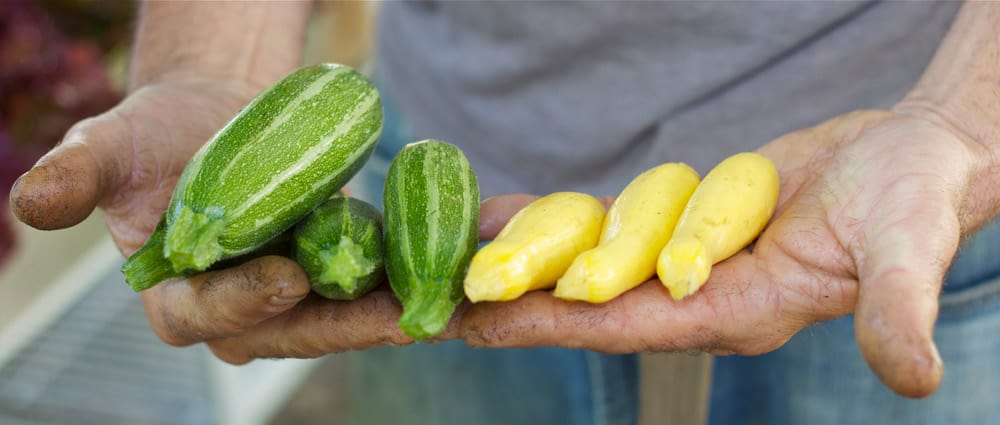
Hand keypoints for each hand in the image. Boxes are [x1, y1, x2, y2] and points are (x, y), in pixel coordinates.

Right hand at [10, 76, 412, 362]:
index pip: (211, 315)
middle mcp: (242, 315)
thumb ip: (77, 179)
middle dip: (350, 323)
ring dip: (401, 308)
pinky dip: (416, 275)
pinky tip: (455, 263)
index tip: (288, 278)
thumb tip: (32, 201)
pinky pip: (377, 283)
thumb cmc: (153, 136)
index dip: (246, 301)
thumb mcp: (107, 148)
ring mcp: (296, 301)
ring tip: (448, 298)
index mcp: (180, 303)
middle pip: (296, 329)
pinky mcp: (337, 276)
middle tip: (403, 311)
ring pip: (349, 313)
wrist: (211, 118)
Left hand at [457, 109, 996, 397]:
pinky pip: (602, 229)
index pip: (625, 324)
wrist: (914, 166)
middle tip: (427, 302)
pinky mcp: (681, 231)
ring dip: (516, 261)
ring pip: (584, 263)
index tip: (479, 323)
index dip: (550, 324)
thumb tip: (917, 378)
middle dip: (508, 301)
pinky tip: (502, 216)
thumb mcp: (909, 249)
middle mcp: (700, 298)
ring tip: (444, 257)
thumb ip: (897, 309)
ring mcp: (687, 266)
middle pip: (585, 301)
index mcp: (740, 312)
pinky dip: (551, 223)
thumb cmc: (915, 202)